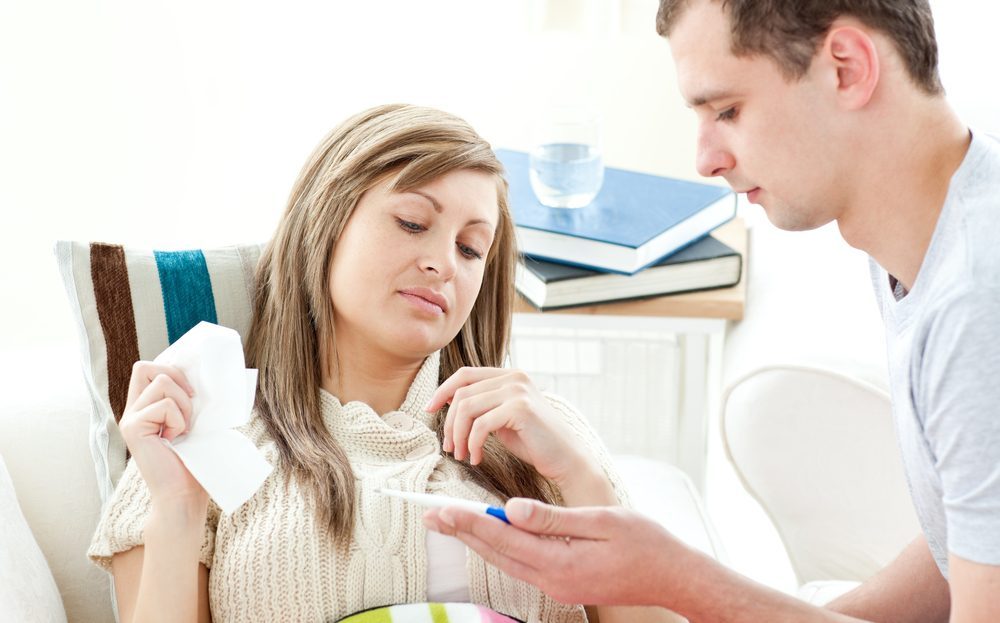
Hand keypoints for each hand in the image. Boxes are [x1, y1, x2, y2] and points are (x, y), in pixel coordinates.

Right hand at [119, 361, 206, 507]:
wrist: (184, 494)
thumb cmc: (193, 461)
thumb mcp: (191, 421)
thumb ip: (185, 398)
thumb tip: (202, 373)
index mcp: (144, 407)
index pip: (147, 368)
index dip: (173, 371)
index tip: (192, 394)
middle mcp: (132, 411)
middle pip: (144, 367)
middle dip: (176, 380)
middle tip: (188, 410)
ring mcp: (129, 419)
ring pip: (162, 382)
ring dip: (183, 404)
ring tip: (183, 429)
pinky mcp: (133, 428)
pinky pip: (165, 405)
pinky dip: (179, 419)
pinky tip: (175, 439)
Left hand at [422, 498, 681, 606]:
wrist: (673, 577)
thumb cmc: (645, 544)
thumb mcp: (602, 521)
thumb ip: (553, 517)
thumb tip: (512, 508)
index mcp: (560, 562)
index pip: (504, 538)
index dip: (470, 521)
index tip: (442, 509)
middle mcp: (552, 579)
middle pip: (496, 552)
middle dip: (462, 532)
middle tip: (430, 516)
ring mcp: (557, 585)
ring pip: (506, 561)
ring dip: (477, 540)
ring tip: (451, 523)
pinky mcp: (563, 584)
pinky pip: (521, 565)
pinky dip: (500, 548)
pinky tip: (490, 536)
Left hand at [426, 367, 594, 487]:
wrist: (566, 459)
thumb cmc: (535, 442)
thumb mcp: (503, 418)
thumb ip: (483, 407)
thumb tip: (449, 402)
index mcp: (509, 376)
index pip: (465, 374)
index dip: (443, 390)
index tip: (429, 409)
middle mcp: (514, 377)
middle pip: (462, 393)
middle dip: (450, 423)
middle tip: (450, 448)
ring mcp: (518, 390)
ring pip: (467, 408)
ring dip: (459, 436)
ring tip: (463, 455)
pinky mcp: (520, 408)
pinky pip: (481, 425)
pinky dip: (473, 444)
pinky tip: (477, 458)